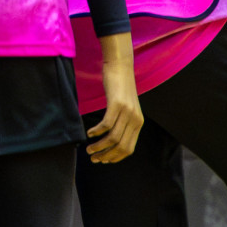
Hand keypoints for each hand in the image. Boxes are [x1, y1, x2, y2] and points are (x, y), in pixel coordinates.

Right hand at [86, 33, 142, 163]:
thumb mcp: (125, 108)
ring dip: (99, 147)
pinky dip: (96, 132)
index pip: (128, 149)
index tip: (102, 160)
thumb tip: (111, 141)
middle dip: (105, 156)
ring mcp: (127, 112)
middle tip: (92, 158)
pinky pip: (106, 125)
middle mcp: (135, 120)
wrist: (121, 66)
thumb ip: (122, 123)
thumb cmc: (119, 88)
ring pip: (112, 138)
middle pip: (120, 147)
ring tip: (88, 149)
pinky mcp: (117, 104)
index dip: (114, 158)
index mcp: (138, 123)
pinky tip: (89, 133)